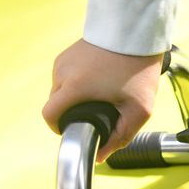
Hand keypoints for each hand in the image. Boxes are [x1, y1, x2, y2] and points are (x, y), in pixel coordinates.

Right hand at [42, 40, 165, 161]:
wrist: (137, 32)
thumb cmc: (138, 70)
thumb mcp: (138, 110)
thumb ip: (120, 137)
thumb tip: (101, 156)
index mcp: (74, 87)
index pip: (49, 116)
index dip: (59, 128)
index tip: (75, 130)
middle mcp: (62, 72)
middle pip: (55, 104)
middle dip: (72, 113)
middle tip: (99, 111)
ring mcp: (63, 60)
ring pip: (61, 90)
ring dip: (75, 97)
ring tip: (102, 93)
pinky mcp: (68, 52)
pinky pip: (67, 76)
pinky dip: (78, 83)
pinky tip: (99, 80)